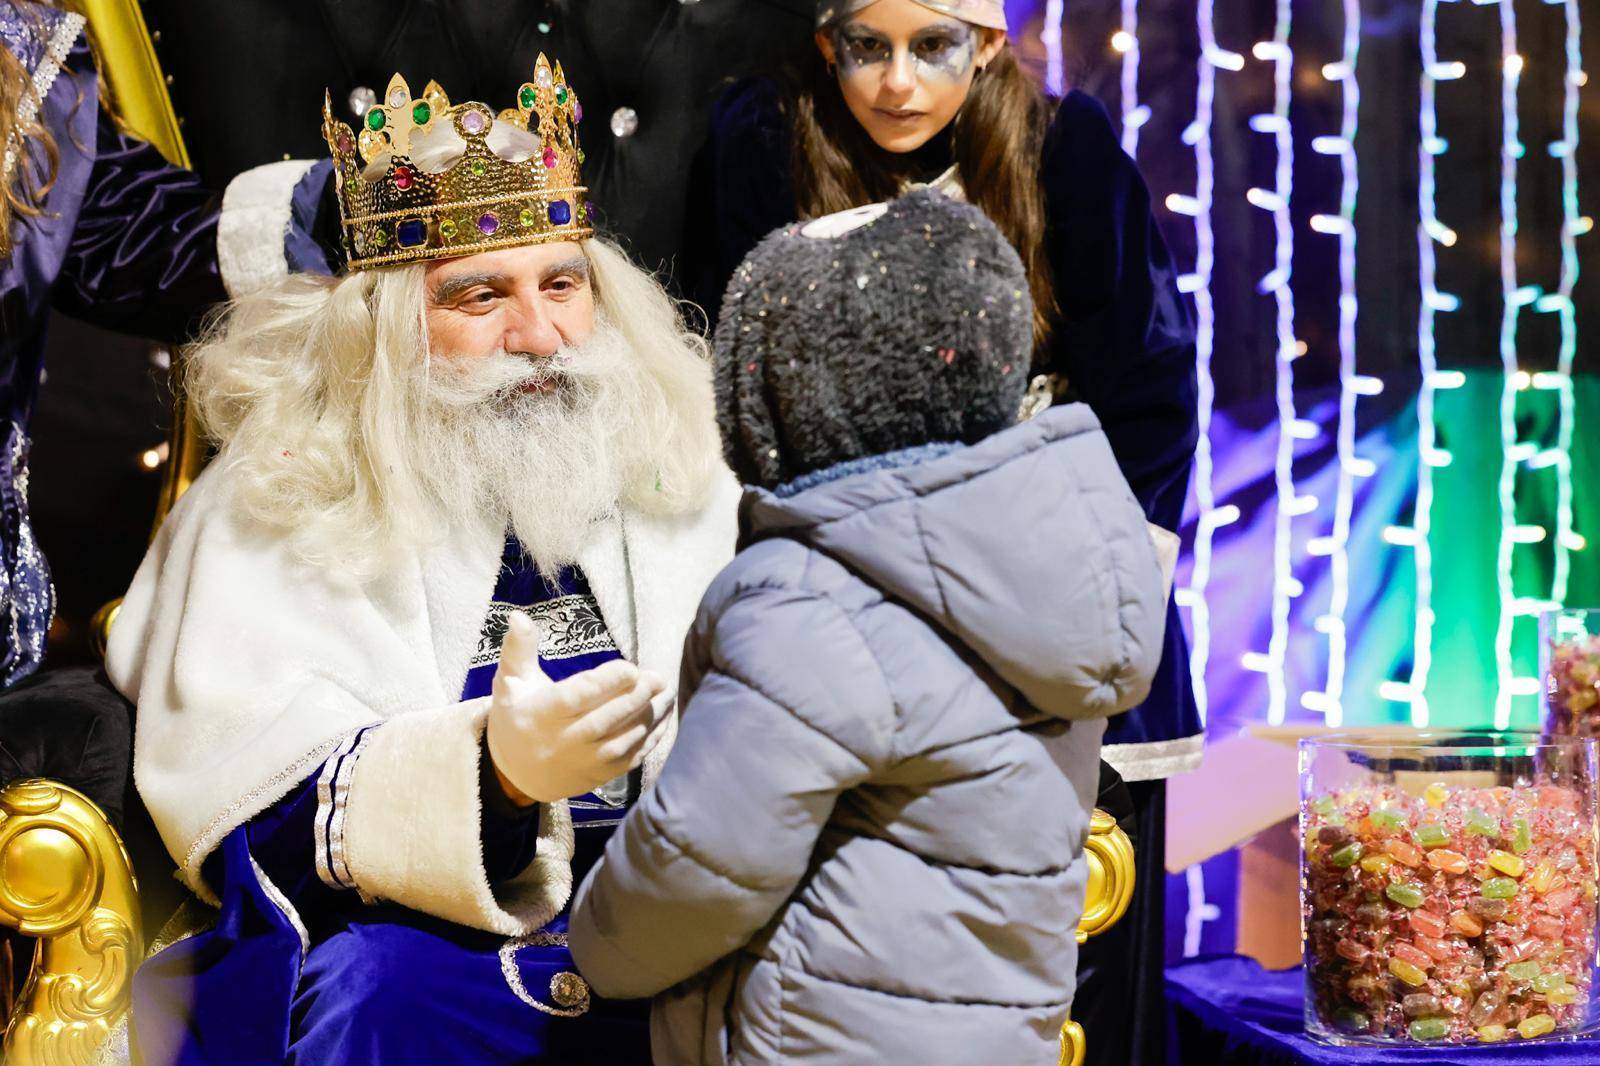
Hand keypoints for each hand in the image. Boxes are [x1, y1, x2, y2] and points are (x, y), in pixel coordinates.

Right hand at [486, 613, 668, 804]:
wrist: (517, 772)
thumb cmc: (517, 715)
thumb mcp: (510, 681)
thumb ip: (518, 648)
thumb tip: (519, 615)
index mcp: (540, 715)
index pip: (576, 698)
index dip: (606, 683)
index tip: (630, 667)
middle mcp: (561, 742)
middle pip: (604, 720)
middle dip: (636, 697)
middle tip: (658, 677)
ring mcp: (582, 762)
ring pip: (622, 741)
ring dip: (650, 716)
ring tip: (668, 693)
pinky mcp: (599, 775)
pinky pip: (630, 758)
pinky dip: (651, 738)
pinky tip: (665, 716)